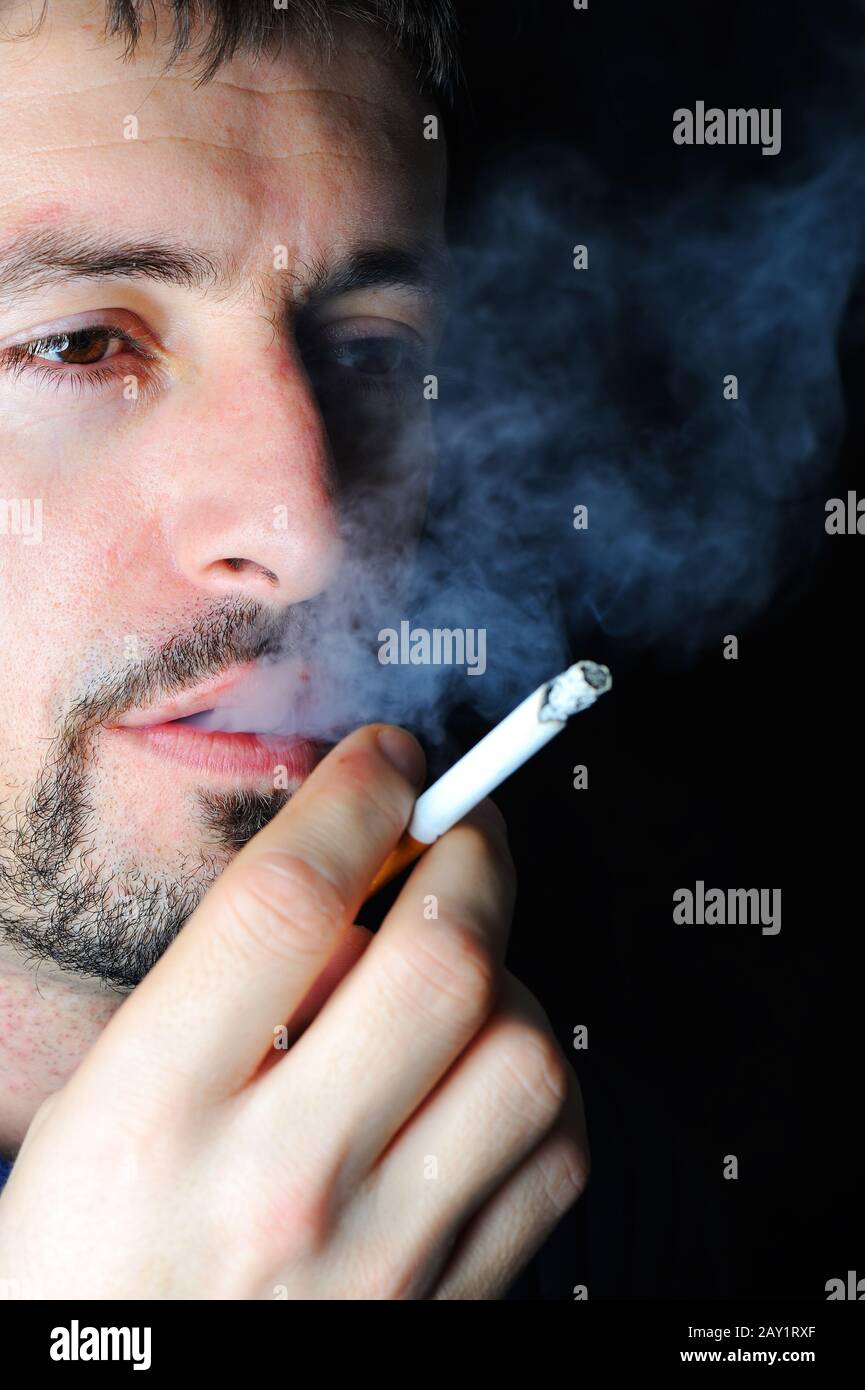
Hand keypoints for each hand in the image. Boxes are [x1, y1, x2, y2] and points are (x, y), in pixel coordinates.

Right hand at [0, 724, 588, 1298]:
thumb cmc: (88, 1269)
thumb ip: (214, 997)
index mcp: (150, 1117)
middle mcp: (276, 1185)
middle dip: (469, 852)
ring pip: (525, 1052)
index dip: (354, 796)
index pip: (285, 902)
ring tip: (458, 977)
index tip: (385, 763)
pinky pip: (556, 1157)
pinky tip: (481, 1073)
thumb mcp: (95, 1111)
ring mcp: (378, 1258)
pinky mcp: (450, 1305)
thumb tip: (355, 888)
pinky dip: (539, 1082)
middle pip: (437, 959)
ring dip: (509, 977)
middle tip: (457, 831)